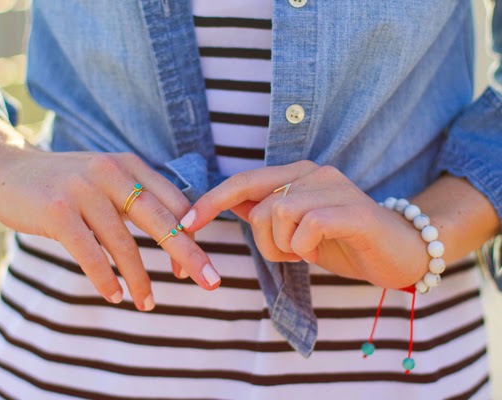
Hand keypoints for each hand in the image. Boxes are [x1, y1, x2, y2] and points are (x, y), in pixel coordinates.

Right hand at [0, 115, 220, 310]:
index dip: (190, 236)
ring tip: (147, 304)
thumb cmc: (63, 183)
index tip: (196, 267)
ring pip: (124, 243)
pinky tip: (114, 295)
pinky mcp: (58, 210)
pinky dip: (105, 278)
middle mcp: (111, 173)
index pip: (174, 202)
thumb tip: (177, 236)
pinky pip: (90, 253)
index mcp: (129, 165)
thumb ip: (135, 200)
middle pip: (163, 219)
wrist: (5, 168)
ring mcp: (83, 190)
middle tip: (212, 282)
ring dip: (140, 278)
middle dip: (190, 254)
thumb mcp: (104, 180)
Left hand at [180, 160, 429, 288]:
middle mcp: (313, 172)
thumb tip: (229, 204)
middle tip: (289, 254)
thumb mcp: (294, 229)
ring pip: (279, 215)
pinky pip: (307, 227)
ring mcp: (335, 187)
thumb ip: (264, 211)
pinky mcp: (354, 210)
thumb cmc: (342, 241)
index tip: (185, 226)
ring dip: (286, 247)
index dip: (210, 202)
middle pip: (259, 206)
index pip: (242, 182)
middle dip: (264, 242)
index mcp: (295, 174)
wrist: (399, 253)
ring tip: (310, 251)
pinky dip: (306, 248)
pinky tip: (322, 250)